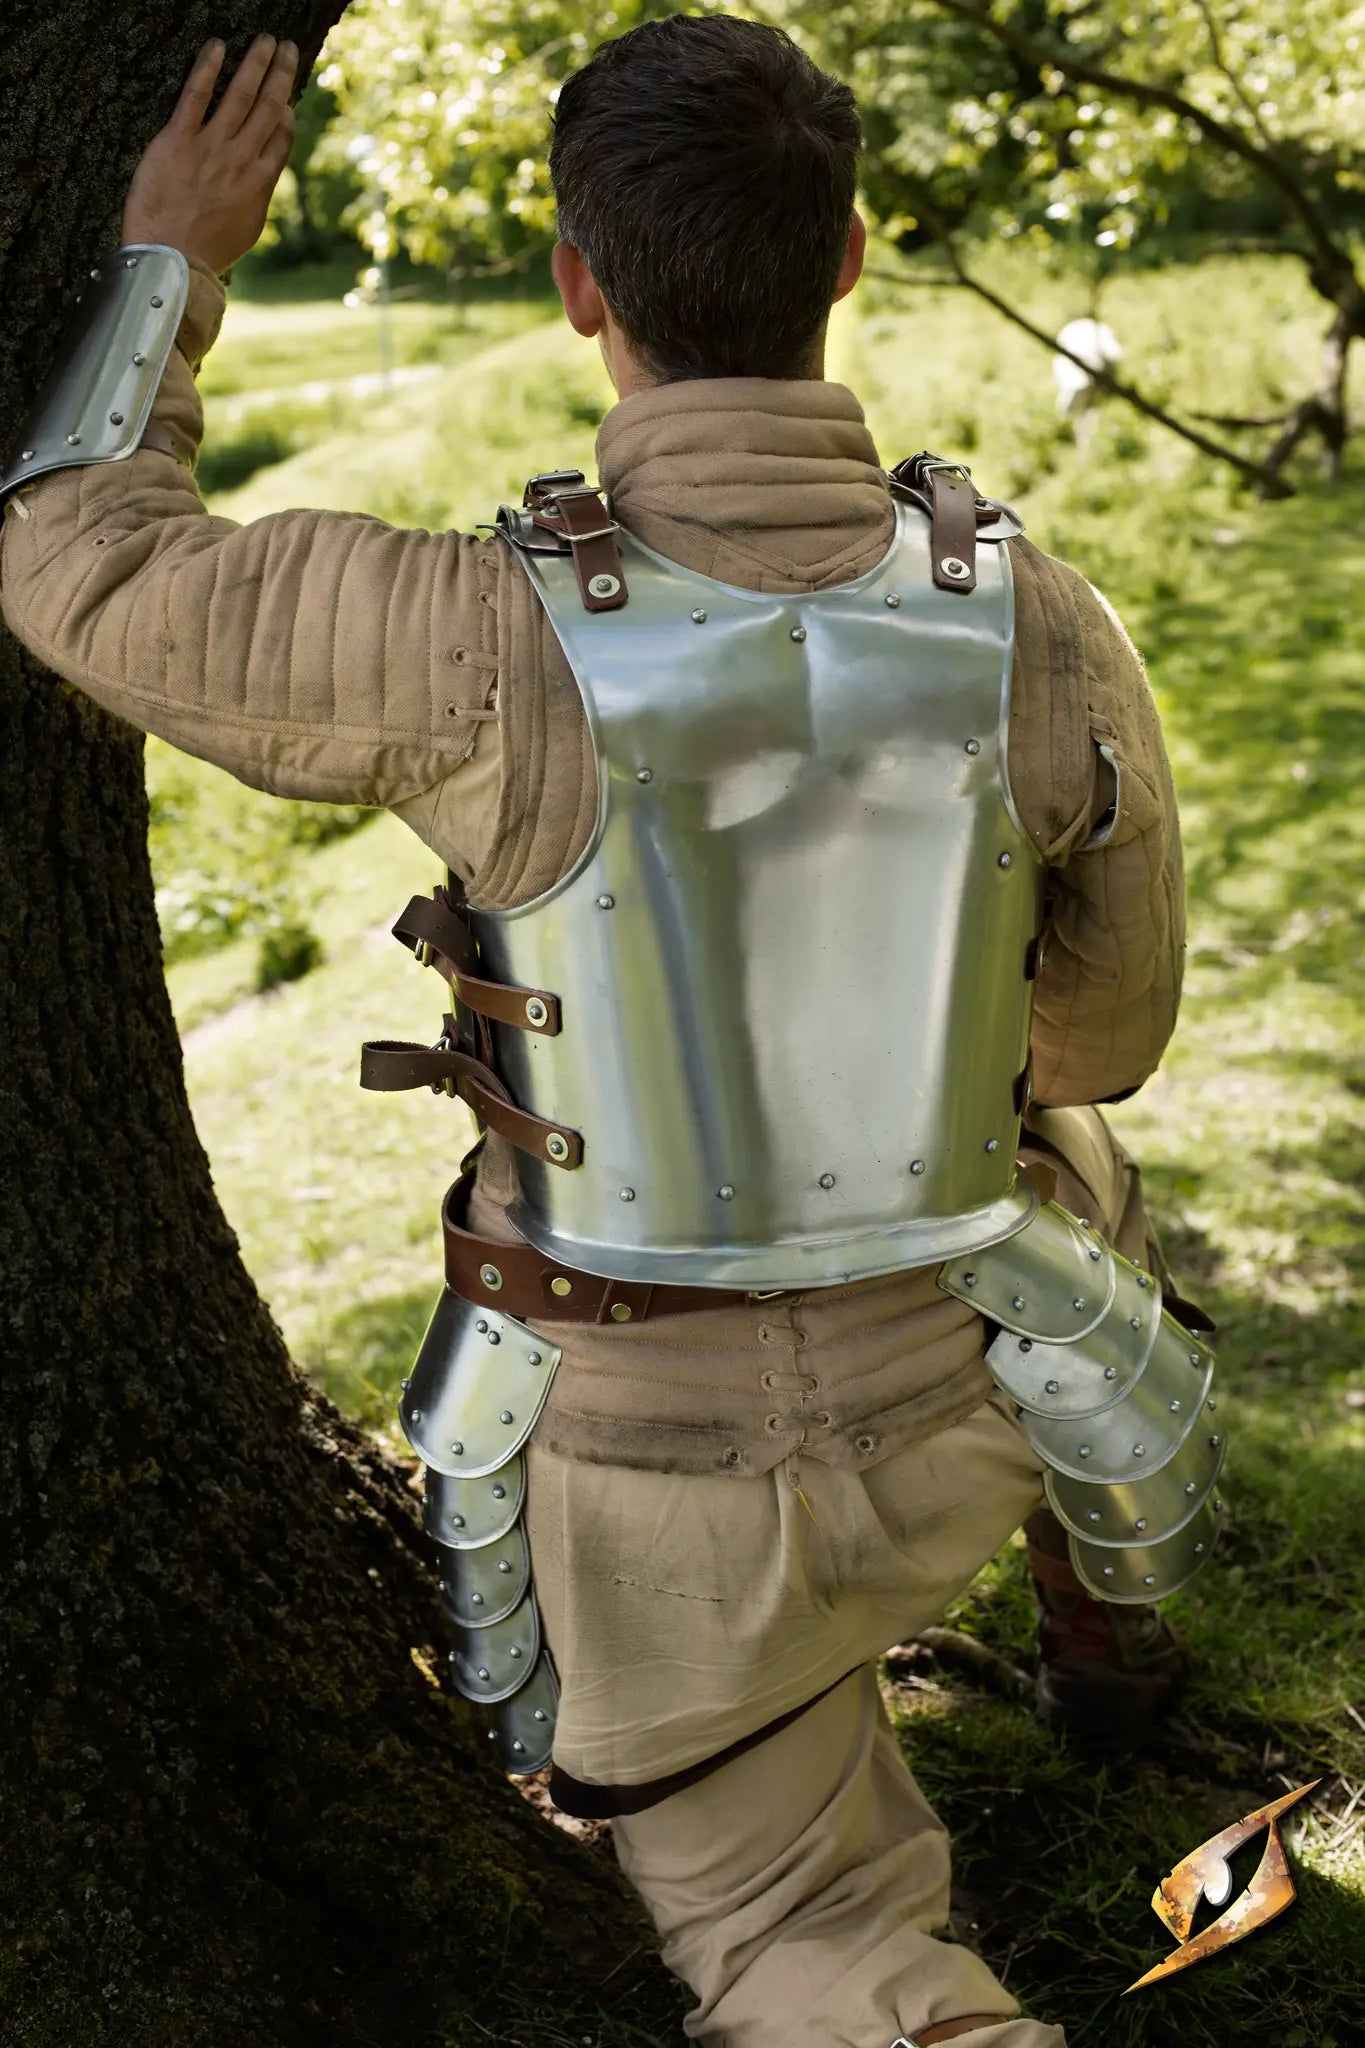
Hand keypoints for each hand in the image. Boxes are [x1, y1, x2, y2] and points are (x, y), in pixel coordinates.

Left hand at [121, 35, 299, 274]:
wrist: (174, 260)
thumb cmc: (207, 253)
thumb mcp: (246, 230)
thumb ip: (258, 195)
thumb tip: (266, 174)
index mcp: (258, 183)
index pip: (280, 140)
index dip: (286, 116)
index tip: (288, 99)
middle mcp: (240, 160)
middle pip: (267, 109)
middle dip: (279, 76)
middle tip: (286, 48)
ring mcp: (210, 148)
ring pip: (239, 96)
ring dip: (254, 64)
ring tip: (265, 40)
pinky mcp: (178, 141)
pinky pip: (195, 96)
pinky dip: (208, 69)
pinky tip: (218, 47)